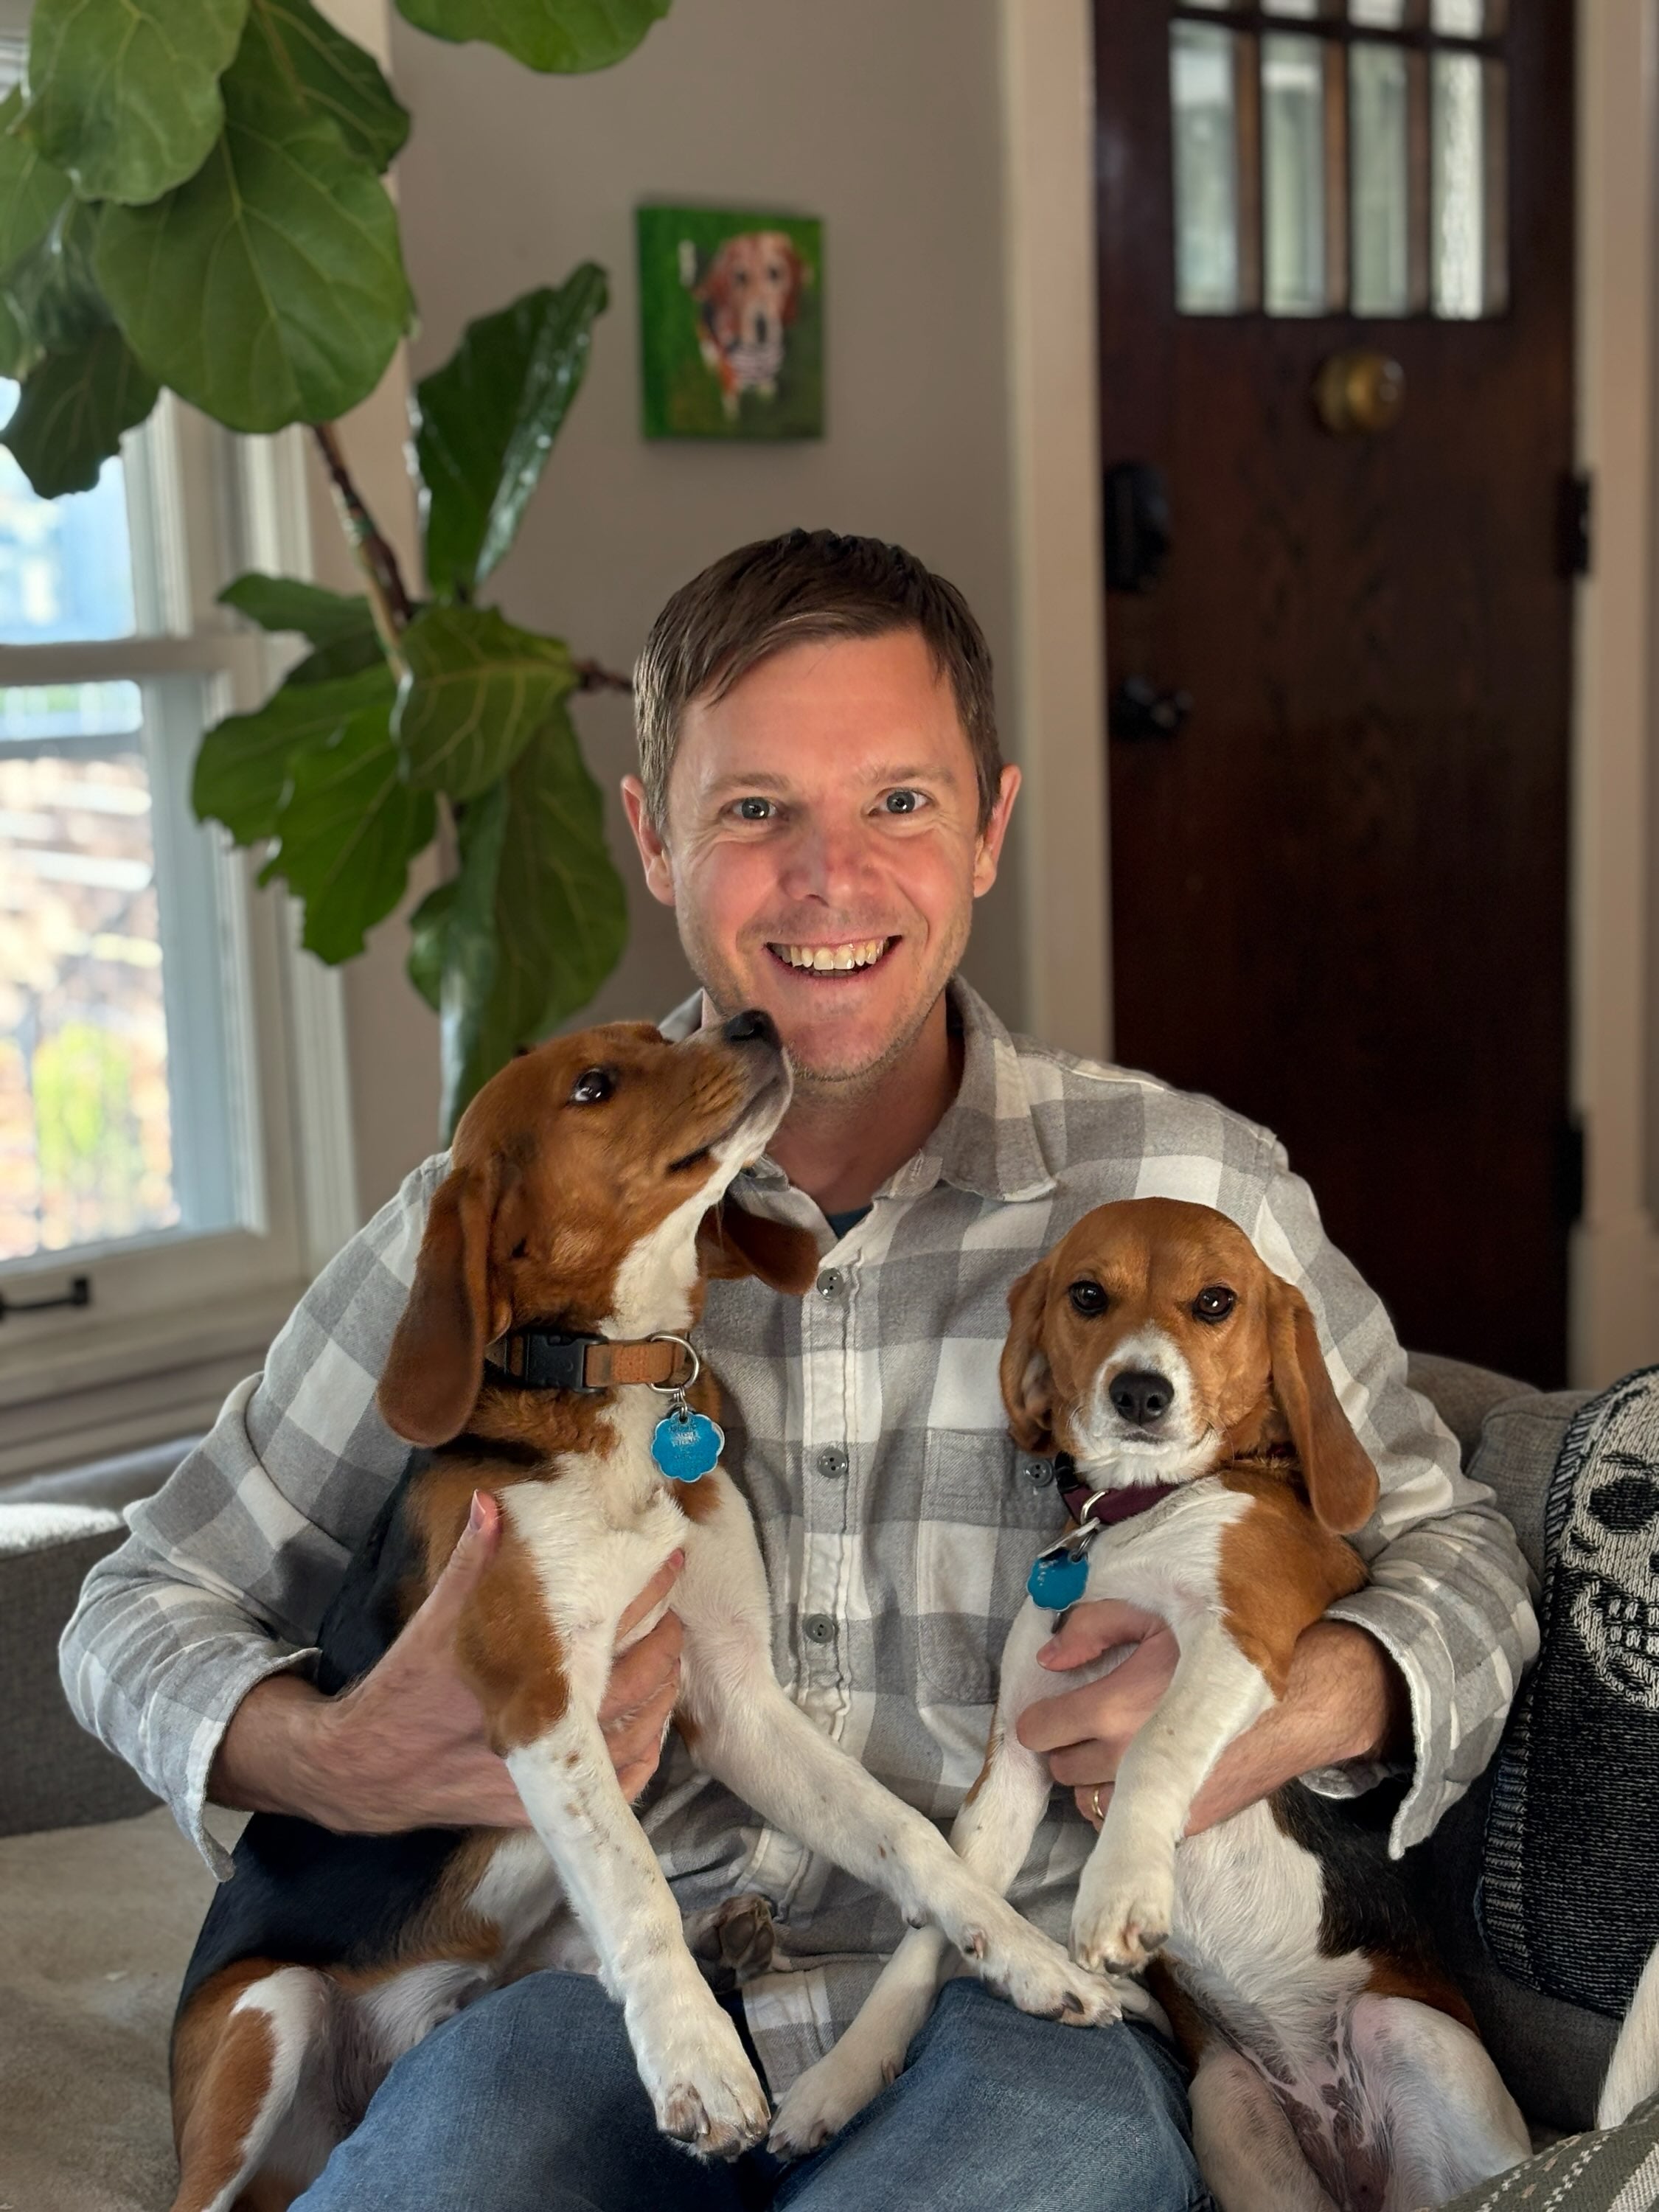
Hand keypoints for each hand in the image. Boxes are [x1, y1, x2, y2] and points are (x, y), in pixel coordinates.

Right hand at [210, 1491, 684, 1830]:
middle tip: (677, 1613)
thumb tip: (492, 1502)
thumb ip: (470, 1563)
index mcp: (518, 1679)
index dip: (646, 1594)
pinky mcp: (537, 1810)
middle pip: (631, 1686)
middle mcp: (536, 1732)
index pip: (605, 1631)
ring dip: (660, 1697)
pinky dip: (641, 1758)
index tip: (672, 1562)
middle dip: (663, 1643)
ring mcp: (540, 1778)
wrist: (360, 1768)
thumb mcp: (432, 1622)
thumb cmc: (403, 1688)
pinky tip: (650, 1729)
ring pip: (632, 1739)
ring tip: (670, 1661)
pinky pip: (611, 1789)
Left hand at [1016, 1602, 1407, 1835]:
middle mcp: (1130, 1763)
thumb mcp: (1156, 1612)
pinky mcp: (1186, 1823)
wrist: (1304, 1697)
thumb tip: (1049, 1656)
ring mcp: (1160, 1800)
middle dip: (1066, 1743)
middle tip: (1090, 1717)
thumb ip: (1092, 1625)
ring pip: (1087, 1800)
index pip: (1038, 1731)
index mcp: (1115, 1708)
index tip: (1051, 1707)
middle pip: (1059, 1768)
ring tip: (1119, 1741)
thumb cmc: (1230, 1646)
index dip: (1040, 1716)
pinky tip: (1147, 1765)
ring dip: (1092, 1775)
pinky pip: (1127, 1819)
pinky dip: (1125, 1798)